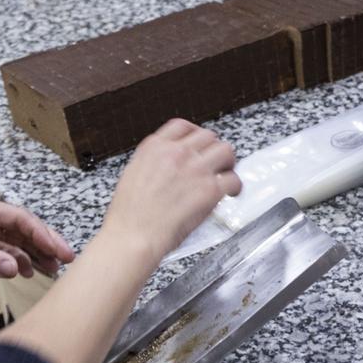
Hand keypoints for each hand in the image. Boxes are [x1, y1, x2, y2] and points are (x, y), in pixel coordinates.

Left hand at [0, 197, 74, 285]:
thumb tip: (16, 268)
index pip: (19, 219)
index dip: (43, 234)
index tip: (60, 250)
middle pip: (23, 227)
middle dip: (45, 242)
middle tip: (67, 259)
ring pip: (17, 240)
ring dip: (34, 254)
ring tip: (53, 270)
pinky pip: (4, 251)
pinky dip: (17, 261)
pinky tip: (29, 272)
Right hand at [98, 119, 241, 264]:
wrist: (132, 236)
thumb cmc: (128, 216)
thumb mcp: (132, 174)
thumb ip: (154, 162)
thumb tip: (169, 165)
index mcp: (155, 147)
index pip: (182, 126)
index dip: (194, 134)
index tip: (198, 144)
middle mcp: (177, 153)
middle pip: (208, 136)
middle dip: (212, 149)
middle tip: (213, 162)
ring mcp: (195, 169)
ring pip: (225, 150)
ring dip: (227, 163)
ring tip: (224, 174)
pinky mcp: (210, 189)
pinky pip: (233, 179)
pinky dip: (235, 187)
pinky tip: (230, 193)